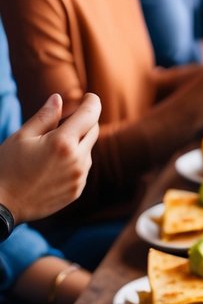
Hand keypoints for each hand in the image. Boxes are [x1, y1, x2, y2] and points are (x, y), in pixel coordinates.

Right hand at [0, 92, 100, 223]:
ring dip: (78, 144)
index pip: (90, 115)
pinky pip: (83, 169)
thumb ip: (45, 116)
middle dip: (84, 122)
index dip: (92, 102)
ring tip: (51, 149)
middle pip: (93, 131)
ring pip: (88, 151)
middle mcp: (77, 161)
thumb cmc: (8, 167)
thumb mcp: (23, 136)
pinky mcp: (77, 191)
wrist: (3, 205)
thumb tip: (59, 99)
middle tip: (66, 120)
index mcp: (63, 143)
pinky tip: (53, 166)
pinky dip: (75, 161)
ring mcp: (79, 178)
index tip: (89, 97)